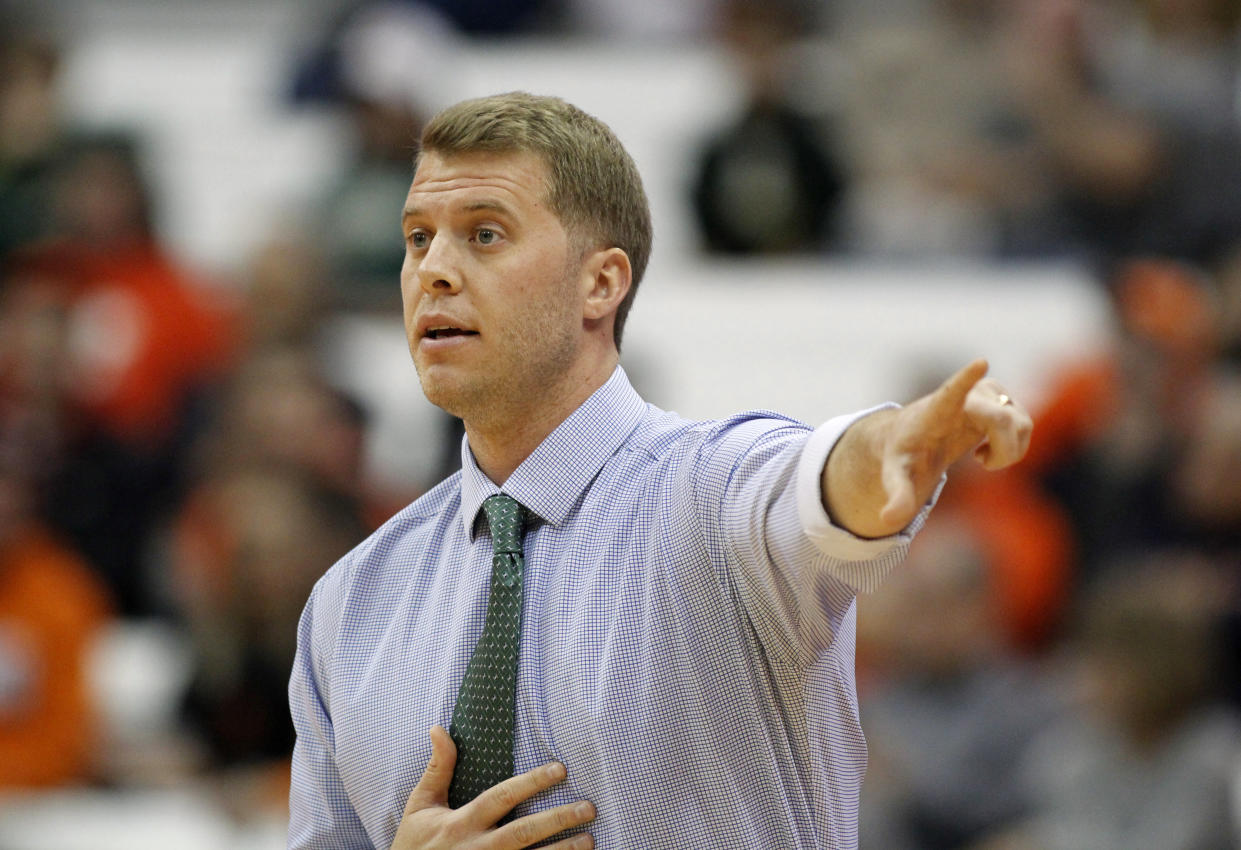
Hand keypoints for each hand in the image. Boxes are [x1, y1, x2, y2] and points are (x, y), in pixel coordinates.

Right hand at [391, 726, 595, 849]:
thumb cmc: (414, 844)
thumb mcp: (420, 805)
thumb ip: (437, 768)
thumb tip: (440, 728)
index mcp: (460, 823)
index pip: (502, 797)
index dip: (531, 782)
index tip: (560, 769)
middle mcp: (477, 848)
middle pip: (523, 832)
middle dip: (558, 820)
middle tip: (588, 808)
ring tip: (589, 840)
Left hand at [824, 359, 1032, 538]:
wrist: (913, 435)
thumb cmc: (904, 454)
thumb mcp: (896, 475)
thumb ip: (896, 495)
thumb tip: (888, 520)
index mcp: (937, 410)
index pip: (952, 391)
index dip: (967, 379)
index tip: (980, 362)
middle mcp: (965, 396)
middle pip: (1003, 419)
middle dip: (1004, 449)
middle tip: (983, 465)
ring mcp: (985, 394)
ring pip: (1021, 422)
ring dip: (1010, 450)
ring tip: (981, 458)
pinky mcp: (1000, 399)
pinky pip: (1026, 424)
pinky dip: (1017, 445)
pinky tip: (990, 449)